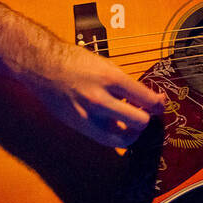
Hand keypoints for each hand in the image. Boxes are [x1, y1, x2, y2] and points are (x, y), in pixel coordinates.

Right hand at [28, 39, 166, 147]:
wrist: (42, 67)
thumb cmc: (75, 62)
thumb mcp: (106, 65)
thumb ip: (126, 84)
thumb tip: (149, 100)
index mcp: (110, 78)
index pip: (147, 100)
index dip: (158, 104)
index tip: (159, 104)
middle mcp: (100, 100)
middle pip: (140, 123)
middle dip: (147, 119)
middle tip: (145, 113)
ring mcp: (89, 117)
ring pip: (124, 140)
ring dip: (133, 132)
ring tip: (131, 122)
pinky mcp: (80, 127)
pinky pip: (107, 141)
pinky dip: (117, 136)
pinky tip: (117, 126)